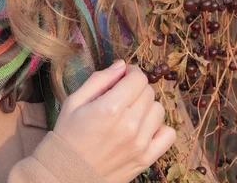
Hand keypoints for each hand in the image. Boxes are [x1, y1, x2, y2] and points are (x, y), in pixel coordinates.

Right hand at [52, 60, 175, 182]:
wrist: (68, 172)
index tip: (124, 76)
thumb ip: (99, 80)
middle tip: (122, 95)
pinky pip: (168, 134)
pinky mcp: (146, 158)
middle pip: (149, 92)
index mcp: (110, 108)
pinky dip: (158, 128)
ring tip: (130, 112)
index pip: (138, 78)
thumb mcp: (74, 101)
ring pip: (158, 110)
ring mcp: (140, 143)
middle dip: (136, 88)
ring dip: (146, 107)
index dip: (131, 72)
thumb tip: (121, 65)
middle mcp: (129, 125)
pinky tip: (143, 128)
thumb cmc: (68, 134)